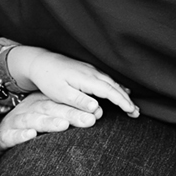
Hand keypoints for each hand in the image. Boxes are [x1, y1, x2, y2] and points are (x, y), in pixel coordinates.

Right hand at [0, 94, 99, 151]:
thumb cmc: (28, 129)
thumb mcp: (47, 121)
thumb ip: (68, 119)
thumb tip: (96, 116)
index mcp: (41, 105)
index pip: (62, 103)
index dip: (79, 108)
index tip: (97, 113)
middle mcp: (29, 111)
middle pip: (50, 110)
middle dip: (70, 114)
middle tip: (89, 120)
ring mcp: (15, 122)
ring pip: (32, 120)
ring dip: (48, 122)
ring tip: (63, 126)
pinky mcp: (3, 136)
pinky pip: (11, 135)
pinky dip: (20, 135)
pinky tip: (31, 135)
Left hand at [4, 45, 137, 118]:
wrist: (39, 62)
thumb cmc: (48, 79)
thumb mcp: (61, 94)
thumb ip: (79, 102)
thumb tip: (98, 109)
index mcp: (87, 79)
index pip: (110, 92)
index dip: (123, 102)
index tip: (132, 112)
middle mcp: (92, 73)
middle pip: (115, 87)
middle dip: (127, 100)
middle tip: (137, 113)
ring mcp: (90, 70)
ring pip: (112, 83)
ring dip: (123, 94)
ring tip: (132, 106)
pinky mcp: (87, 70)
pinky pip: (106, 79)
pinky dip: (116, 87)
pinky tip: (120, 90)